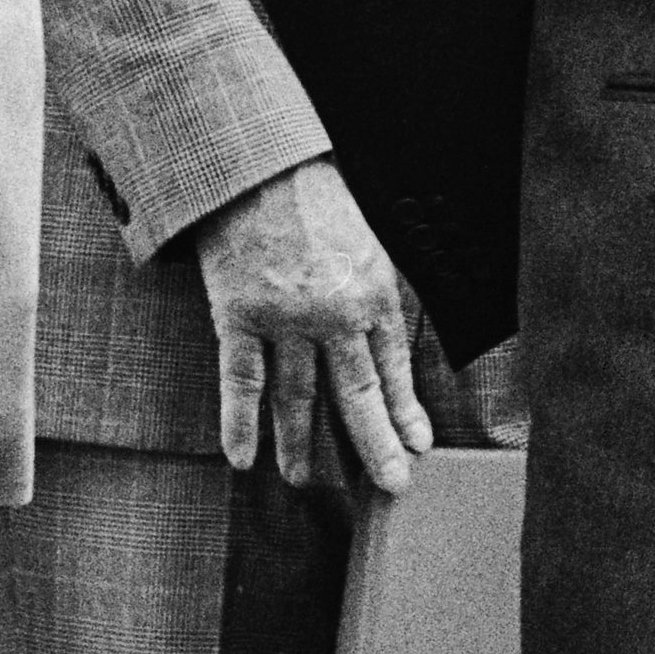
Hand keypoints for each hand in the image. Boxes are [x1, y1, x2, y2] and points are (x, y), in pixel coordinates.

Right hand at [199, 160, 425, 493]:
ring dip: (301, 445)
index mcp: (373, 295)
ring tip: (304, 481)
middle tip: (389, 486)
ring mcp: (285, 321)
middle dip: (374, 446)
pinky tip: (243, 458)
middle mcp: (334, 316)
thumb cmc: (317, 200)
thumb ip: (376, 295)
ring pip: (297, 398)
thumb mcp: (369, 243)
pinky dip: (240, 422)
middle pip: (357, 396)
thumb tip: (387, 344)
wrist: (258, 167)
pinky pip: (241, 380)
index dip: (404, 412)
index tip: (415, 446)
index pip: (393, 370)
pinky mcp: (239, 317)